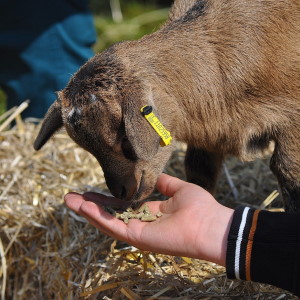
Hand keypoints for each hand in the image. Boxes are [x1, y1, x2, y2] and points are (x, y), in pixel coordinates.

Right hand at [64, 174, 233, 265]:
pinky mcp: (137, 237)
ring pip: (106, 221)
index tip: (91, 191)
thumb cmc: (199, 207)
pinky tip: (83, 207)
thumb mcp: (178, 189)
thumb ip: (164, 183)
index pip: (122, 205)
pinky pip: (113, 227)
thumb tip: (153, 175)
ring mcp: (137, 231)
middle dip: (90, 205)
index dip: (106, 199)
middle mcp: (140, 222)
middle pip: (110, 214)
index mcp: (150, 212)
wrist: (211, 225)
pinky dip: (97, 217)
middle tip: (71, 196)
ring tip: (69, 201)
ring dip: (87, 211)